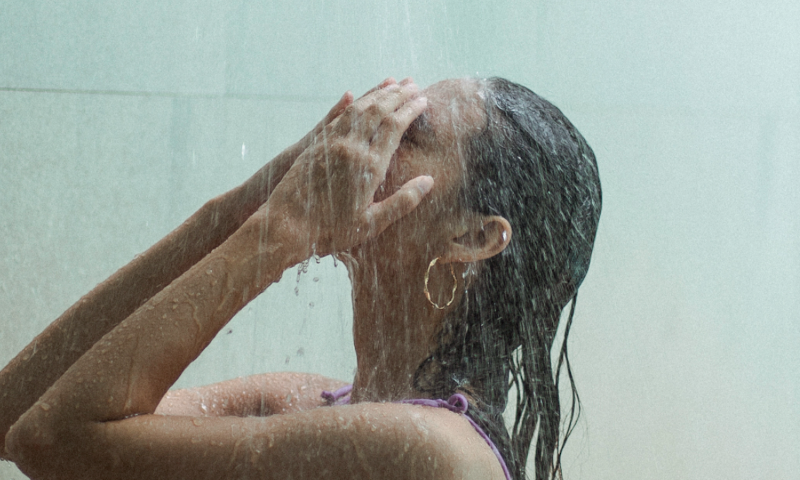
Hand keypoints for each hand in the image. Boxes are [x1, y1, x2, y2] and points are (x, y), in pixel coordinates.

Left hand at [264, 80, 432, 259]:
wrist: (286, 226)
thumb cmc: (331, 231)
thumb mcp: (372, 224)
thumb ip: (402, 202)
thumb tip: (429, 181)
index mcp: (369, 166)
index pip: (394, 127)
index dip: (410, 110)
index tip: (423, 100)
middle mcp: (350, 149)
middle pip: (378, 111)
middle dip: (398, 95)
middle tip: (413, 84)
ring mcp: (331, 144)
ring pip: (358, 109)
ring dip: (377, 94)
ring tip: (393, 85)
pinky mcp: (316, 145)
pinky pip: (339, 117)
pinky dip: (354, 103)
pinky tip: (359, 98)